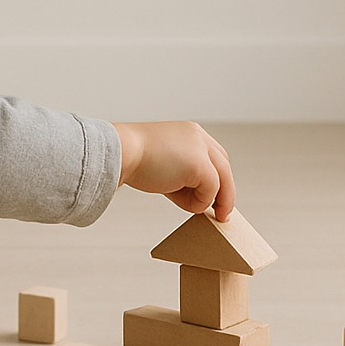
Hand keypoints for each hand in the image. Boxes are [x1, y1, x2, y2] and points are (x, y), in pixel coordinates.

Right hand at [112, 121, 235, 221]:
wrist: (120, 152)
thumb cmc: (132, 158)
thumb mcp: (162, 161)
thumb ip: (182, 174)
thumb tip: (197, 197)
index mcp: (189, 132)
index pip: (213, 156)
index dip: (216, 178)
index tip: (212, 197)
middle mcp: (198, 136)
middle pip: (224, 167)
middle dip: (223, 192)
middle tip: (220, 213)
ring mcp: (201, 149)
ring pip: (222, 181)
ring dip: (209, 199)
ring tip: (189, 206)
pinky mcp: (200, 166)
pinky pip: (211, 191)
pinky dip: (199, 203)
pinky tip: (184, 203)